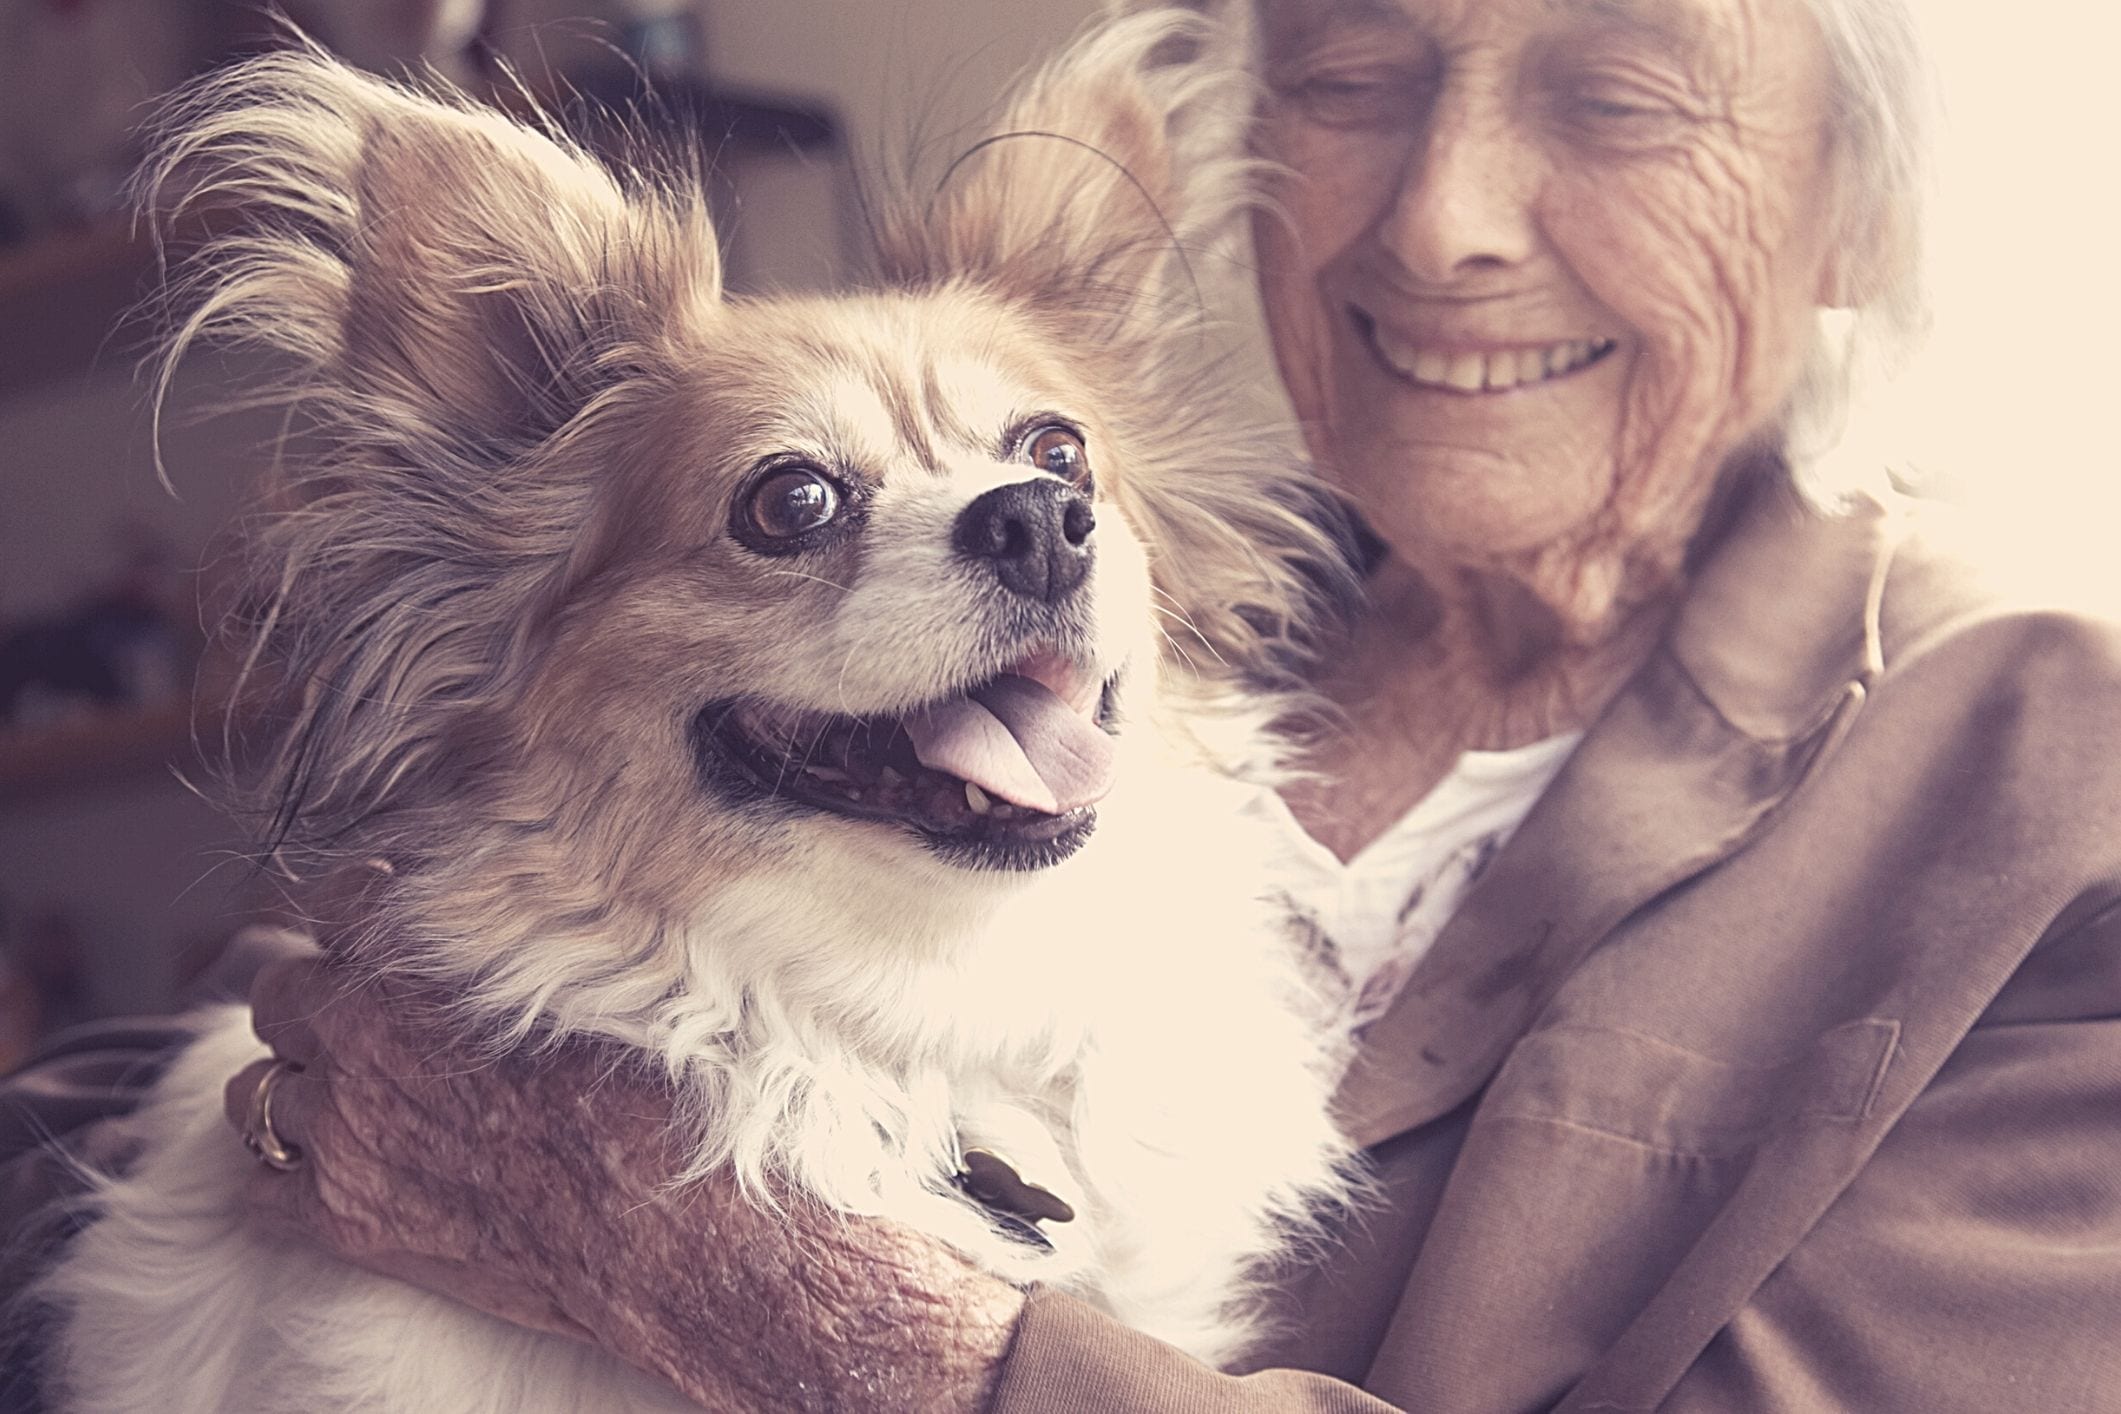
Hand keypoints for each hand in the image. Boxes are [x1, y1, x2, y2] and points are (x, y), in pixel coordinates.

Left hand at [224, 957, 1024, 1411]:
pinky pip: (258, 1179)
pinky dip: (292, 1169)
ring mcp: (343, 1129)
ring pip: (258, 1087)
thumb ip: (522, 925)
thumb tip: (499, 903)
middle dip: (324, 998)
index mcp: (429, 951)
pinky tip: (355, 1168)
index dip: (369, 917)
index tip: (397, 935)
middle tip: (379, 1023)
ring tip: (367, 1101)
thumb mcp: (606, 962)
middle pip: (282, 988)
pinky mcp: (342, 1219)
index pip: (341, 902)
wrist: (684, 1224)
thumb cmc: (667, 1091)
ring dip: (305, 1084)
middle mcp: (363, 1029)